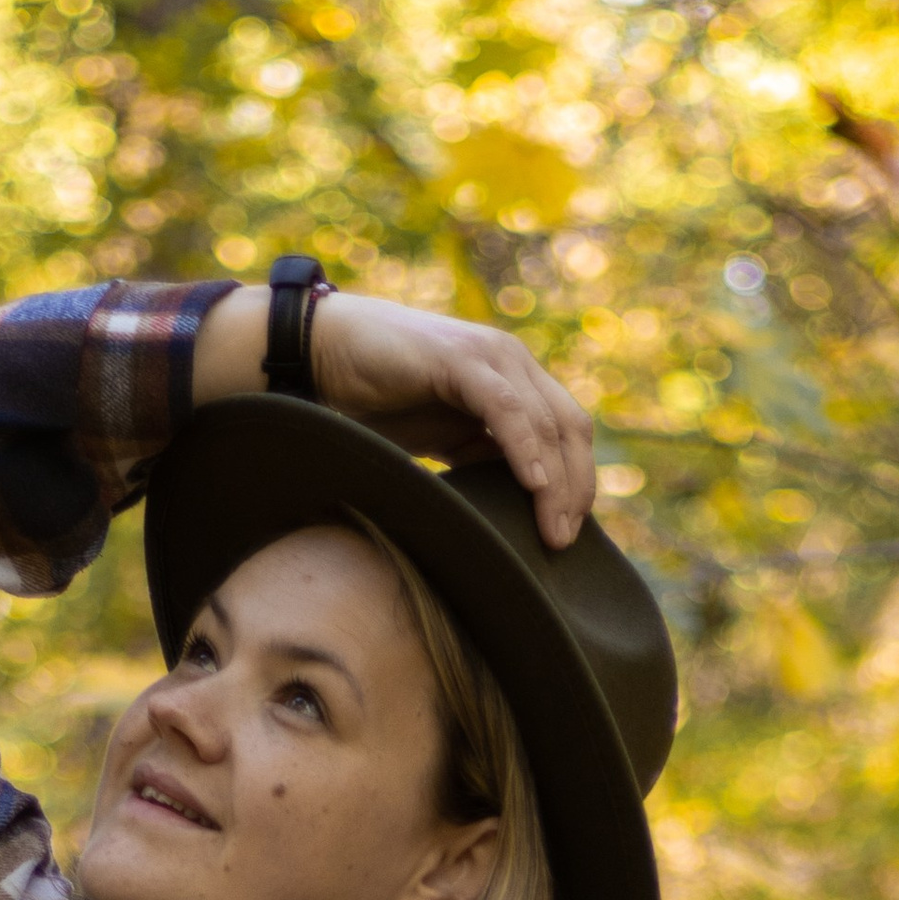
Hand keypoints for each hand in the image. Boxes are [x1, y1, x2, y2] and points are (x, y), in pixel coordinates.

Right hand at [191, 284, 595, 548]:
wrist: (322, 356)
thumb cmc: (377, 400)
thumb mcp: (444, 439)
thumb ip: (482, 458)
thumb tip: (517, 510)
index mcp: (513, 382)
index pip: (565, 433)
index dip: (576, 483)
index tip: (568, 533)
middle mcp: (510, 363)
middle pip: (567, 429)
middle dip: (574, 489)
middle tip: (563, 543)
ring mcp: (488, 357)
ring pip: (544, 422)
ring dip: (555, 481)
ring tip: (552, 530)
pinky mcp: (459, 359)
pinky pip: (504, 407)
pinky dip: (523, 445)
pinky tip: (530, 483)